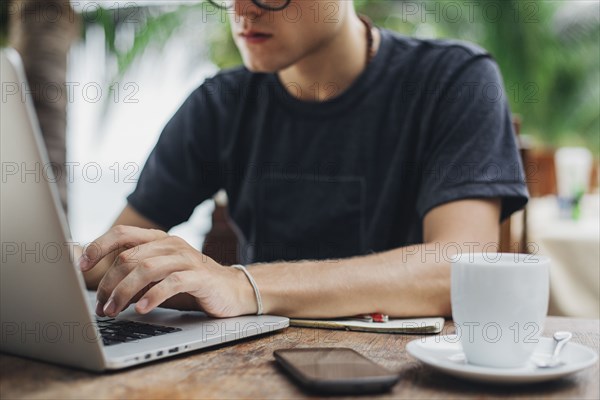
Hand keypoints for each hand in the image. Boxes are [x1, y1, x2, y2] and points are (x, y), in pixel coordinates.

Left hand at [79, 225, 256, 317]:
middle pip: (129, 257)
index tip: (81, 267)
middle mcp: (172, 245)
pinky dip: (152, 296)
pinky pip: (172, 282)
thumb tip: (101, 288)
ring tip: (114, 311)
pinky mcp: (200, 276)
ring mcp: (187, 259)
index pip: (123, 234)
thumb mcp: (160, 277)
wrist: (233, 291)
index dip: (99, 247)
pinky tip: (141, 308)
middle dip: (109, 284)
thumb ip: (137, 275)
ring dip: (124, 292)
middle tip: (101, 306)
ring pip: (146, 269)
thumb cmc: (192, 285)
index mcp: (160, 240)